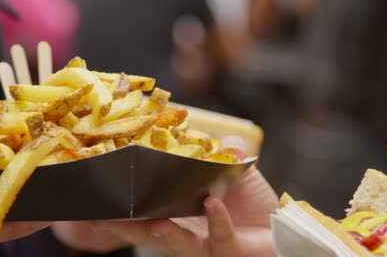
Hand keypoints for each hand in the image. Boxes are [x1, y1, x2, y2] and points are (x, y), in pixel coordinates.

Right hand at [52, 136, 278, 255]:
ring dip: (167, 234)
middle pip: (153, 237)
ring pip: (181, 247)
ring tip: (154, 223)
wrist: (285, 234)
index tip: (102, 201)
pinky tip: (212, 204)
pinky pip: (221, 239)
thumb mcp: (241, 179)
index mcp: (185, 219)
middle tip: (106, 216)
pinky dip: (217, 221)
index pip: (149, 216)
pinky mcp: (230, 254)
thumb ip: (231, 159)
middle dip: (129, 229)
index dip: (126, 213)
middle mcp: (190, 238)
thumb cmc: (258, 210)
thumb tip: (228, 140)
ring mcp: (209, 249)